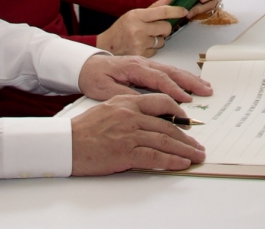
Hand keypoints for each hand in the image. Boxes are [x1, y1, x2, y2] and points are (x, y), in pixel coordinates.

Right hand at [71, 93, 205, 174]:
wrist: (65, 143)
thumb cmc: (83, 129)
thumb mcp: (108, 108)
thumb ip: (130, 110)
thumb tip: (150, 120)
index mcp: (127, 102)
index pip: (161, 102)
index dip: (178, 111)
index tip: (188, 121)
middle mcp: (130, 115)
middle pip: (168, 124)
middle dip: (187, 136)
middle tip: (198, 144)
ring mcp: (129, 134)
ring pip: (165, 140)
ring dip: (185, 149)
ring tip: (196, 155)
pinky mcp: (125, 153)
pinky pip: (155, 156)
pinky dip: (171, 160)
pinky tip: (181, 163)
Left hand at [77, 54, 212, 102]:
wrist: (86, 65)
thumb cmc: (93, 77)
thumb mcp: (103, 89)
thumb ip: (124, 95)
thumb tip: (142, 103)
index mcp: (133, 67)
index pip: (158, 79)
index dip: (173, 89)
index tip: (186, 100)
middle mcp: (143, 63)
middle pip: (171, 71)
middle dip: (191, 81)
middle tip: (206, 91)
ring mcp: (146, 64)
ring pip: (172, 70)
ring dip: (190, 79)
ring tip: (205, 87)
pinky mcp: (147, 68)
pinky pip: (168, 72)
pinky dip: (181, 78)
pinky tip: (190, 84)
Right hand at [96, 5, 187, 55]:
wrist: (107, 46)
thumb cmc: (121, 28)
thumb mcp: (135, 14)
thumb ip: (155, 6)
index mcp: (136, 16)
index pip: (162, 12)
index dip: (176, 11)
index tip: (184, 10)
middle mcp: (138, 29)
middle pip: (166, 27)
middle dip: (165, 28)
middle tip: (156, 28)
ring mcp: (139, 44)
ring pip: (162, 41)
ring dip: (158, 39)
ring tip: (145, 37)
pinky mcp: (140, 56)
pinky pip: (156, 51)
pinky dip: (152, 48)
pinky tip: (142, 45)